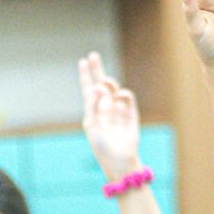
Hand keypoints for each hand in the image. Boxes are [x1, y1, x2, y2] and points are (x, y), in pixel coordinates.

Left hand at [79, 52, 140, 181]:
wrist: (117, 158)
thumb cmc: (101, 145)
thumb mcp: (91, 124)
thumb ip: (93, 104)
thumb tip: (98, 86)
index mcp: (93, 109)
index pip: (88, 88)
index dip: (86, 75)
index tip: (83, 61)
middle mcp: (105, 106)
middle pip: (102, 83)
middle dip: (98, 69)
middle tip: (94, 55)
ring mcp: (118, 108)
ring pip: (114, 88)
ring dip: (108, 83)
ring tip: (103, 84)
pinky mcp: (130, 112)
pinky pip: (127, 97)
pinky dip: (122, 93)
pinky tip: (118, 96)